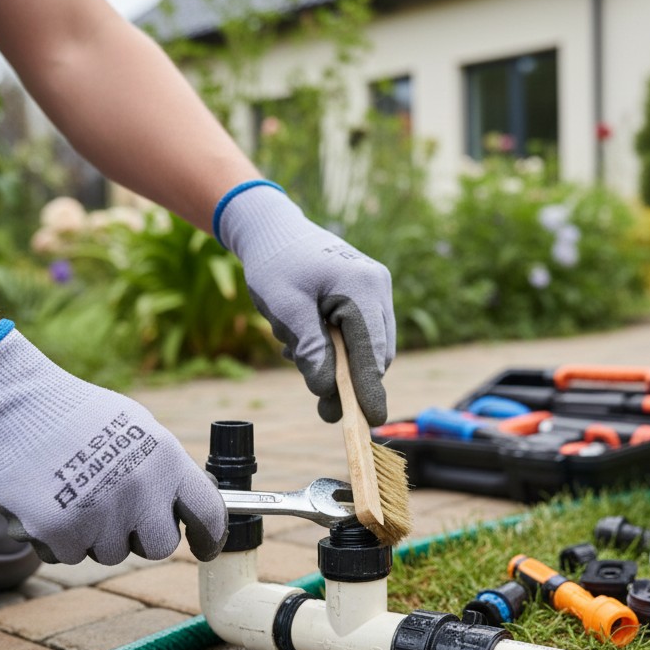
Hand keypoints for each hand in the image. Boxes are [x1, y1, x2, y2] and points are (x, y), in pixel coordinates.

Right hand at [0, 323, 226, 564]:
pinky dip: (58, 539)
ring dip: (95, 535)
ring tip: (73, 494)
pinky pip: (70, 555)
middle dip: (141, 537)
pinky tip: (46, 504)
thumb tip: (185, 502)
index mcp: (165, 458)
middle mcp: (140, 488)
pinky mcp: (61, 531)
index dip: (211, 537)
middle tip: (116, 513)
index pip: (208, 511)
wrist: (11, 405)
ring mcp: (102, 512)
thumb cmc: (74, 413)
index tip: (206, 548)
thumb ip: (163, 466)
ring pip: (112, 553)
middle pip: (160, 545)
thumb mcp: (135, 426)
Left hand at [218, 183, 394, 425]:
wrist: (272, 228)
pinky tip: (303, 340)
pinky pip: (358, 334)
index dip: (370, 388)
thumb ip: (309, 348)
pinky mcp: (366, 294)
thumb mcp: (285, 308)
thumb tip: (326, 390)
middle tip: (323, 408)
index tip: (370, 420)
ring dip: (338, 363)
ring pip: (367, 346)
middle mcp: (377, 286)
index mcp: (362, 286)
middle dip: (349, 381)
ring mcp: (375, 289)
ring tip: (294, 350)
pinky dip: (336, 348)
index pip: (371, 349)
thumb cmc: (274, 263)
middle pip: (375, 352)